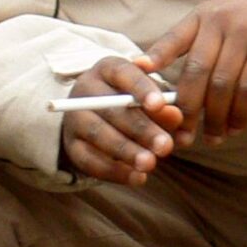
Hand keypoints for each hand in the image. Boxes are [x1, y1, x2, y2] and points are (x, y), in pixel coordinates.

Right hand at [61, 53, 182, 184]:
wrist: (98, 118)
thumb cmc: (134, 104)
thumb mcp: (152, 99)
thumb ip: (165, 108)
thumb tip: (176, 117)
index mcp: (108, 69)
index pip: (123, 72)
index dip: (141, 88)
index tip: (159, 105)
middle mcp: (86, 89)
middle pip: (110, 107)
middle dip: (140, 129)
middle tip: (165, 146)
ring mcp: (74, 118)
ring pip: (97, 133)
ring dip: (126, 150)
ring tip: (151, 164)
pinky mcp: (71, 145)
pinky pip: (89, 160)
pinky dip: (114, 171)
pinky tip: (138, 178)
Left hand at [144, 0, 246, 144]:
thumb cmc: (244, 24)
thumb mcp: (214, 23)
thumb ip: (188, 46)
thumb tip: (151, 79)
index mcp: (201, 17)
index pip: (173, 38)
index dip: (156, 57)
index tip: (139, 77)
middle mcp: (220, 22)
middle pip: (196, 72)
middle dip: (187, 109)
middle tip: (182, 136)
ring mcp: (246, 35)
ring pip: (222, 85)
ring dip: (215, 118)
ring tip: (212, 138)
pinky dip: (239, 114)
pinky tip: (234, 128)